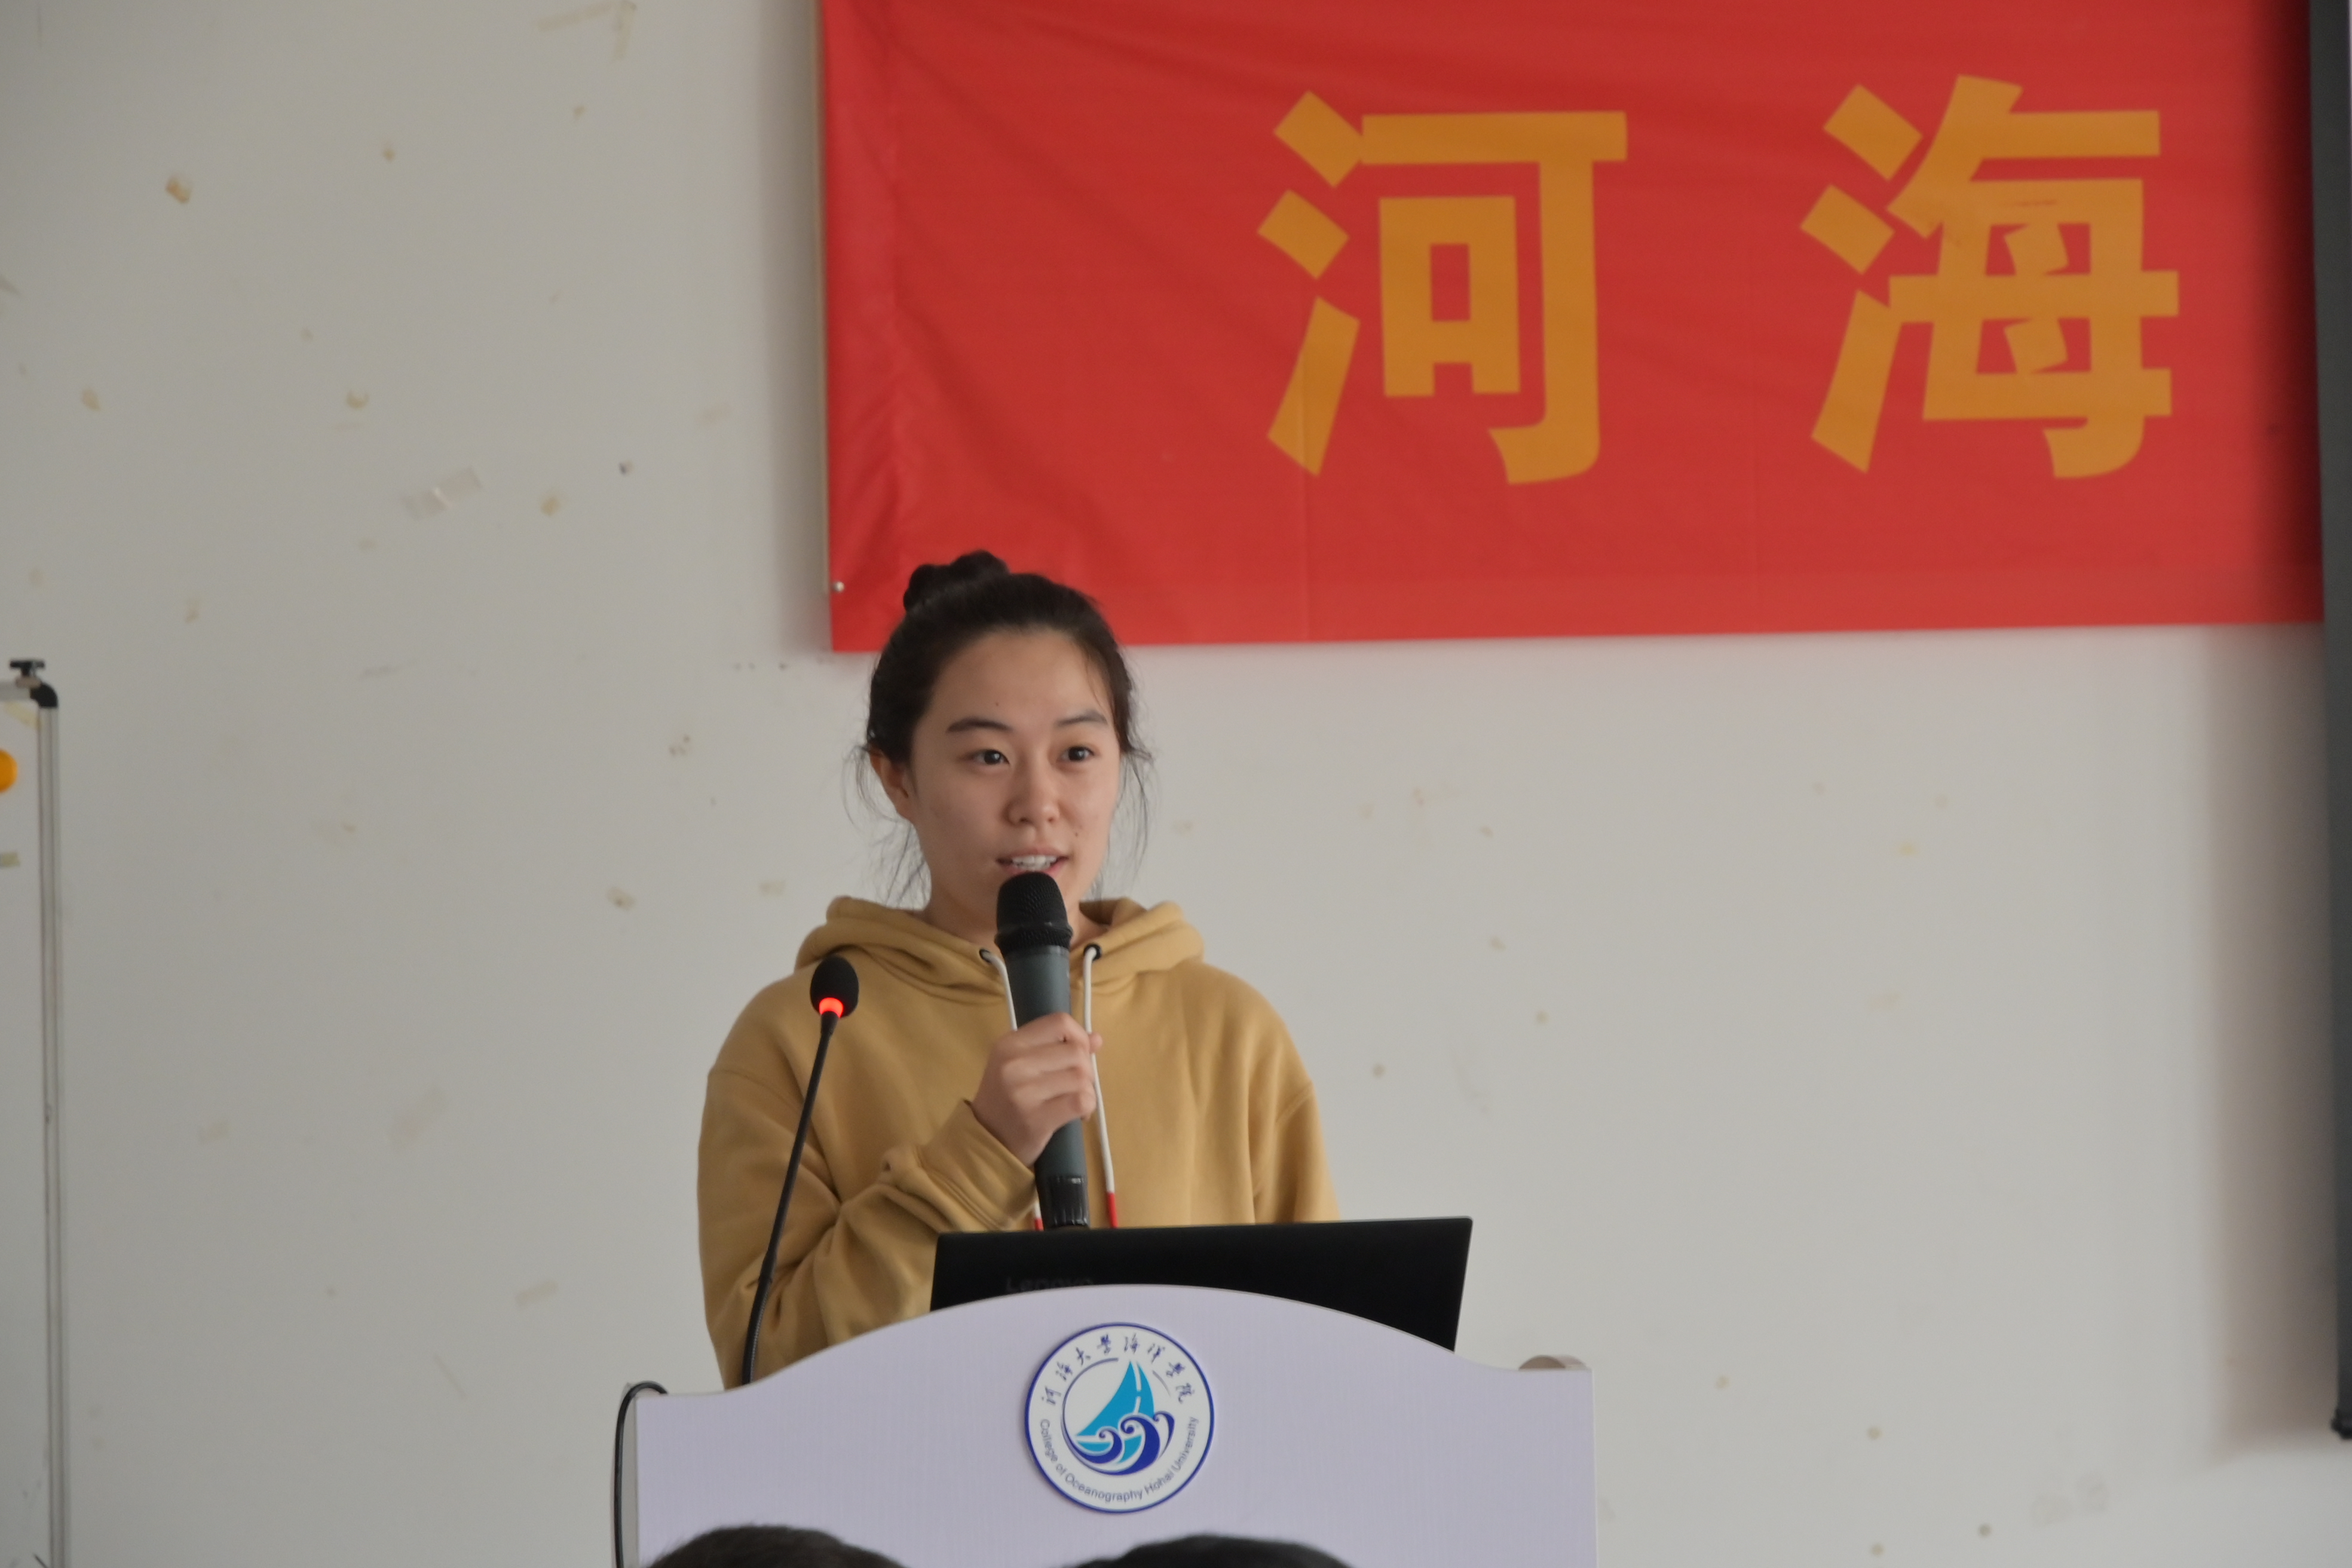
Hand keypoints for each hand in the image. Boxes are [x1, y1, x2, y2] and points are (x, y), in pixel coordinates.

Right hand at [971, 1012, 1100, 1164]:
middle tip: (1076, 1085)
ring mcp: (1023, 1091)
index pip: (1060, 1022)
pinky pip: (1080, 1101)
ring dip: (1087, 1090)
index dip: (1079, 1036)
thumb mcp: (1022, 1063)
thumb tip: (1096, 1038)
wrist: (986, 1138)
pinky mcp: (1036, 1118)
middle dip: (1086, 1069)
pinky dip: (1087, 1106)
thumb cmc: (1007, 1097)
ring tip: (1075, 1100)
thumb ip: (1057, 1047)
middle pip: (1076, 1051)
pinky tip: (1079, 1114)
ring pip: (1081, 1077)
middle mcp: (1014, 1063)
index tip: (1079, 1054)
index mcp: (1010, 1043)